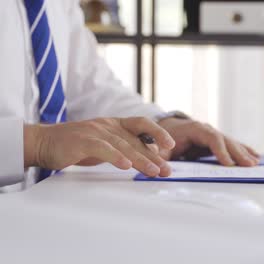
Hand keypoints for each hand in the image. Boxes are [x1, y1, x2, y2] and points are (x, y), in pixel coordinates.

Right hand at [24, 117, 174, 176]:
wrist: (44, 142)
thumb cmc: (77, 146)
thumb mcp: (107, 146)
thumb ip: (126, 148)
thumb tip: (151, 155)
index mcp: (115, 124)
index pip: (142, 125)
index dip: (157, 133)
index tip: (170, 147)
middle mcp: (108, 125)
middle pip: (136, 139)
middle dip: (153, 156)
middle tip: (166, 170)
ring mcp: (96, 131)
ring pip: (123, 145)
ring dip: (140, 159)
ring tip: (153, 171)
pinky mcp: (83, 141)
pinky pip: (103, 148)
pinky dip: (115, 157)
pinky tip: (126, 166)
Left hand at [158, 118, 259, 166]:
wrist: (168, 127)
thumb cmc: (165, 138)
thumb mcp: (160, 147)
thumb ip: (160, 156)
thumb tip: (163, 170)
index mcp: (195, 129)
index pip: (211, 138)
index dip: (221, 151)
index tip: (229, 164)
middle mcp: (207, 129)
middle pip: (226, 140)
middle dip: (238, 153)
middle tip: (249, 165)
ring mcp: (214, 134)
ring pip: (232, 143)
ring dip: (244, 153)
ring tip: (255, 163)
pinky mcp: (218, 140)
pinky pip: (232, 145)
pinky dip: (244, 150)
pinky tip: (255, 156)